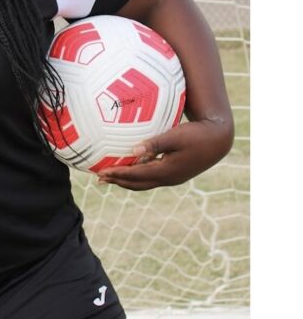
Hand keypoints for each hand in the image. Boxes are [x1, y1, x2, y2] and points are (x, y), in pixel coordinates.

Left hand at [95, 116, 233, 190]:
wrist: (218, 140)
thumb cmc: (197, 134)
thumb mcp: (175, 136)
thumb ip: (154, 143)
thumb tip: (133, 151)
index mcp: (166, 171)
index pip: (135, 175)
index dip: (117, 175)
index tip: (100, 173)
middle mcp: (168, 178)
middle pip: (137, 184)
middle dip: (118, 182)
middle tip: (99, 179)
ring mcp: (173, 177)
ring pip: (144, 182)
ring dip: (127, 180)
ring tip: (111, 177)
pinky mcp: (175, 173)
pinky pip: (151, 177)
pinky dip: (138, 175)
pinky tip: (132, 167)